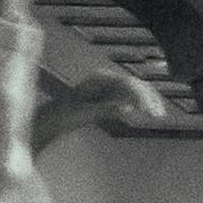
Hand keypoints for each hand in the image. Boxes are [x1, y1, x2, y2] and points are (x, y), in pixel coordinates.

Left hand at [30, 70, 176, 152]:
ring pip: (133, 90)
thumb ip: (103, 109)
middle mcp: (103, 81)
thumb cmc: (57, 117)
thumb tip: (127, 106)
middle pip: (134, 84)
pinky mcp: (104, 98)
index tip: (149, 111)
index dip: (142, 96)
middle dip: (149, 98)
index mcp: (97, 81)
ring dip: (146, 101)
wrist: (44, 121)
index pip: (128, 83)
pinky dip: (138, 104)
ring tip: (156, 114)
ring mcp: (104, 89)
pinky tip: (142, 112)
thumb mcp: (80, 114)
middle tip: (158, 115)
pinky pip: (127, 97)